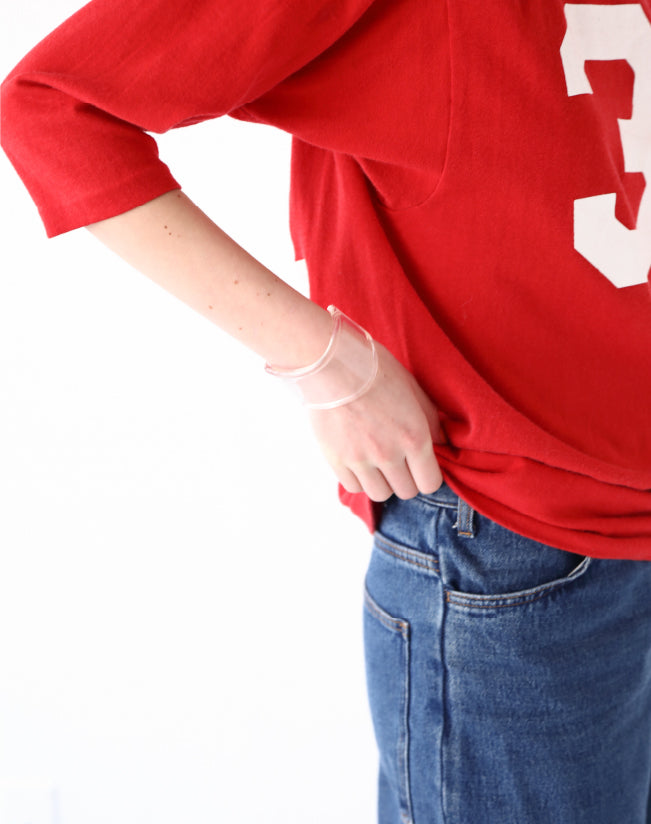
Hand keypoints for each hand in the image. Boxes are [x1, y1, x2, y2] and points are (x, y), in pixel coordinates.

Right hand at [308, 341, 444, 501]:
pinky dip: (358, 478)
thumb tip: (441, 442)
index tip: (420, 466)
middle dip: (406, 479)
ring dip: (382, 482)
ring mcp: (361, 460)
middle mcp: (389, 454)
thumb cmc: (373, 368)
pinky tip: (358, 459)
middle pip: (406, 492)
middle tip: (398, 461)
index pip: (430, 483)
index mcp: (414, 436)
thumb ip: (430, 419)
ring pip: (380, 494)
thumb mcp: (412, 387)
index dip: (427, 476)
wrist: (330, 362)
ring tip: (377, 462)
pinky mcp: (336, 460)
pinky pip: (354, 486)